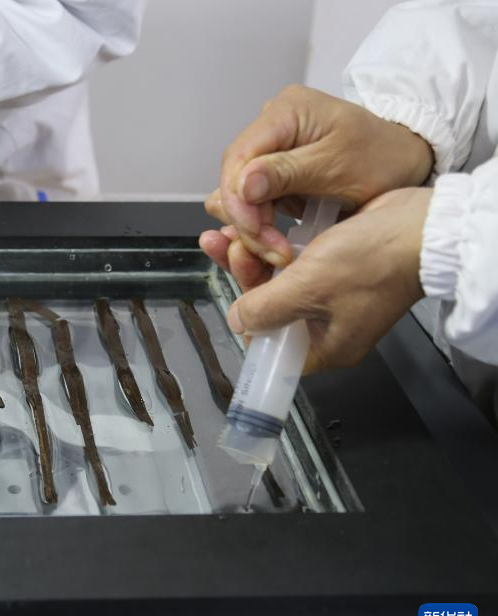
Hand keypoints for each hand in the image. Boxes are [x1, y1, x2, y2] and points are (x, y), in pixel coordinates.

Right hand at [206, 85, 433, 265]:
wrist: (406, 161)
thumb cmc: (383, 156)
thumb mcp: (336, 165)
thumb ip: (285, 172)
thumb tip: (243, 184)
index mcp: (285, 112)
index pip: (238, 159)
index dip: (239, 201)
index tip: (255, 233)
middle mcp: (271, 126)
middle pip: (234, 178)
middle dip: (248, 219)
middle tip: (273, 249)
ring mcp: (272, 149)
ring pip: (239, 194)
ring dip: (253, 225)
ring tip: (278, 247)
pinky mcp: (275, 171)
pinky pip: (254, 201)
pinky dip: (262, 223)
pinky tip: (276, 238)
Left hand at [206, 187, 430, 372]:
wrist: (426, 225)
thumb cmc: (374, 261)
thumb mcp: (308, 288)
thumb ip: (267, 309)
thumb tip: (239, 322)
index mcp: (326, 346)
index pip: (272, 348)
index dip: (249, 323)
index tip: (232, 296)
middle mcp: (328, 325)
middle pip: (271, 309)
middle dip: (246, 278)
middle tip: (232, 248)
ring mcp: (333, 296)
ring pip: (279, 282)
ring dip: (255, 258)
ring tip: (234, 235)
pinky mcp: (337, 267)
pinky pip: (296, 263)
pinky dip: (276, 247)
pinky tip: (257, 229)